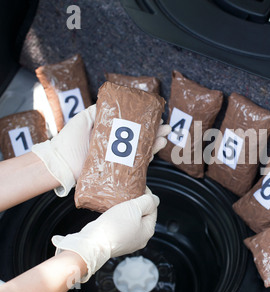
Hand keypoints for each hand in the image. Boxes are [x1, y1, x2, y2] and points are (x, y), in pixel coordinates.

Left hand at [32, 105, 170, 196]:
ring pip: (142, 150)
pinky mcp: (118, 170)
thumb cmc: (68, 141)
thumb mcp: (83, 119)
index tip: (154, 115)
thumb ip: (96, 111)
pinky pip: (136, 164)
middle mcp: (116, 146)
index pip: (131, 126)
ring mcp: (118, 158)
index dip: (144, 121)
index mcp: (109, 133)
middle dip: (155, 132)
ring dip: (155, 143)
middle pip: (141, 138)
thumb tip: (109, 101)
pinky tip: (155, 150)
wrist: (60, 163)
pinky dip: (148, 157)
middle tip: (166, 127)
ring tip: (165, 136)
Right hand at [51, 187, 158, 281]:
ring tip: (120, 202)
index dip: (147, 196)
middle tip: (129, 194)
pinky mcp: (116, 242)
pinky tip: (113, 212)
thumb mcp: (134, 208)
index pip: (153, 209)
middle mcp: (140, 239)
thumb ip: (148, 201)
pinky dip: (119, 218)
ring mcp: (128, 242)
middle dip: (137, 204)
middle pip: (143, 215)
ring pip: (132, 221)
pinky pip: (121, 226)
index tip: (138, 188)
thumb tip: (155, 199)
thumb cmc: (113, 226)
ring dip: (127, 210)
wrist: (92, 243)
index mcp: (148, 231)